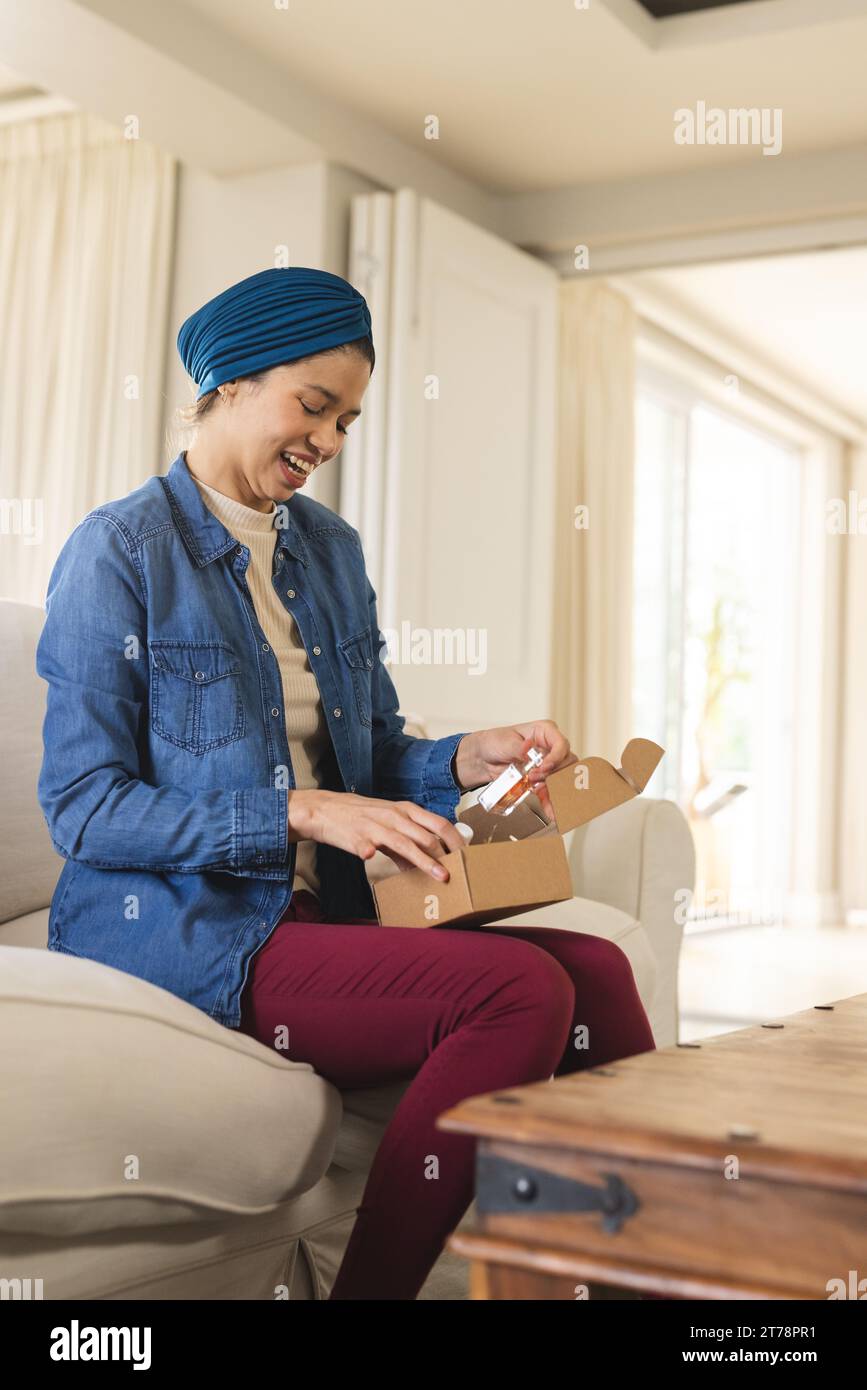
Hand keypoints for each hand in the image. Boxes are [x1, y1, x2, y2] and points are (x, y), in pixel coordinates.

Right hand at [286, 789, 466, 881]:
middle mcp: (394, 816)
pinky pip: (366, 845)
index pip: (439, 823)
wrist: (324, 810)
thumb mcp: (388, 825)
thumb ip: (407, 844)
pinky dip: (370, 852)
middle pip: (427, 835)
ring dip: (425, 861)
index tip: (468, 856)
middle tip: (463, 872)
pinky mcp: (356, 836)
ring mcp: (375, 826)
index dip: (456, 840)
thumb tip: (425, 865)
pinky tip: (372, 859)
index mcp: (405, 810)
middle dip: (448, 855)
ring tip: (441, 876)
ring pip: (405, 843)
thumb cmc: (360, 818)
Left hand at [455, 720, 578, 818]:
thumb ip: (518, 747)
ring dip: (554, 790)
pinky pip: (551, 791)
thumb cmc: (494, 742)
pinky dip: (551, 802)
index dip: (556, 757)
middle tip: (535, 779)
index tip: (543, 766)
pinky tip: (550, 811)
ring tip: (542, 795)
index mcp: (545, 732)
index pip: (561, 744)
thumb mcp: (505, 742)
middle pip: (566, 763)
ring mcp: (547, 764)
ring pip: (562, 779)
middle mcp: (550, 748)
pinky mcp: (541, 780)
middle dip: (553, 774)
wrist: (482, 759)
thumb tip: (527, 748)